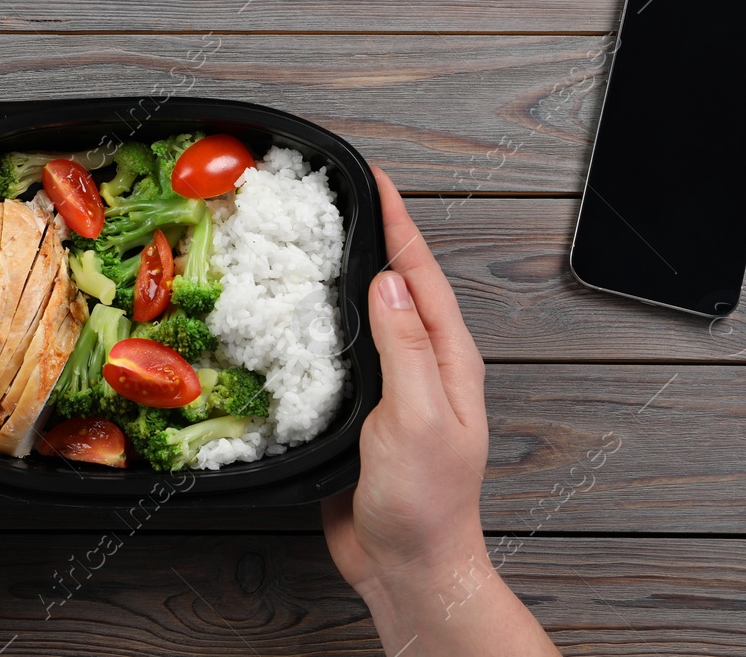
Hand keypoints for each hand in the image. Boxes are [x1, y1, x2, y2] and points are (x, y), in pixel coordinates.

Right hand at [322, 168, 557, 654]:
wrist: (407, 566)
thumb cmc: (426, 503)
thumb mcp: (419, 416)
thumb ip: (405, 346)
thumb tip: (390, 280)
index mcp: (447, 358)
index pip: (421, 272)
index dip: (398, 222)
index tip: (374, 179)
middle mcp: (423, 364)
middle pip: (398, 283)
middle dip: (373, 234)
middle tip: (340, 194)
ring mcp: (394, 387)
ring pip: (368, 313)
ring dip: (345, 274)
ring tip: (317, 238)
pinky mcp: (361, 411)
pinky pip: (343, 352)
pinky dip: (322, 322)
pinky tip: (298, 315)